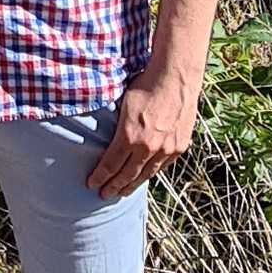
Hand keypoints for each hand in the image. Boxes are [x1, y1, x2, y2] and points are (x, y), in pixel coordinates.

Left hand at [86, 64, 199, 198]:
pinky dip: (150, 172)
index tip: (92, 184)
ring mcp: (166, 149)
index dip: (99, 177)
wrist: (176, 77)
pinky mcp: (179, 146)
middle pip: (127, 175)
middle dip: (113, 187)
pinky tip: (143, 176)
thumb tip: (100, 134)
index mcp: (129, 136)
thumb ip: (114, 125)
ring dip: (132, 185)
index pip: (110, 165)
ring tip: (122, 192)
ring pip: (146, 174)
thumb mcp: (121, 104)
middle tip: (104, 194)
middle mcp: (147, 147)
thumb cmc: (145, 85)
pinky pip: (162, 166)